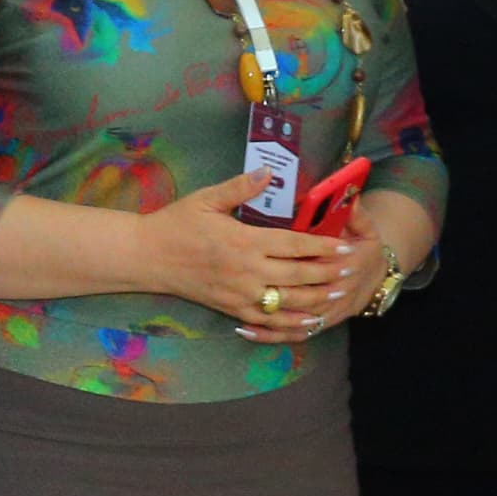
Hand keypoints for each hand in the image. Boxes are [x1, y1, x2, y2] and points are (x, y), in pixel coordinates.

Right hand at [137, 170, 366, 334]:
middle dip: (327, 273)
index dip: (322, 246)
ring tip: (336, 293)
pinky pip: (267, 320)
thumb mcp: (206, 199)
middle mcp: (247, 271)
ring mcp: (240, 293)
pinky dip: (290, 323)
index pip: (294, 244)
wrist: (146, 258)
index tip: (343, 245)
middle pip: (298, 276)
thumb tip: (268, 172)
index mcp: (244, 241)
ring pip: (288, 301)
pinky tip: (308, 321)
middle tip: (350, 268)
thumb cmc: (176, 224)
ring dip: (316, 298)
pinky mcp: (231, 308)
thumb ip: (240, 187)